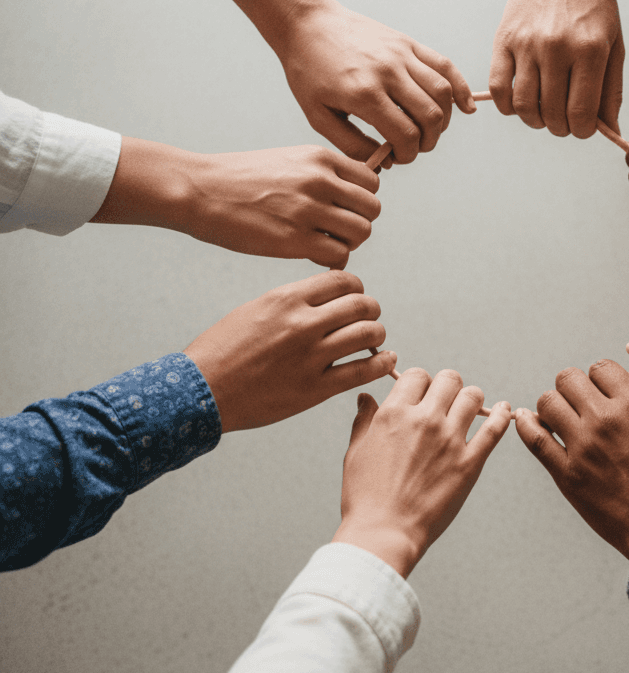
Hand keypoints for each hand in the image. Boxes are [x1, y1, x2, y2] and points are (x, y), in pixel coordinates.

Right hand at [93, 140, 379, 266]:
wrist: (199, 190)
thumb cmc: (241, 179)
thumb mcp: (289, 160)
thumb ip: (323, 174)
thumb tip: (354, 197)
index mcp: (320, 158)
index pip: (372, 181)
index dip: (361, 199)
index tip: (343, 209)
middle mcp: (320, 180)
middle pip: (372, 208)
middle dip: (358, 222)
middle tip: (335, 230)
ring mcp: (309, 209)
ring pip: (361, 232)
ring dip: (347, 243)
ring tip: (324, 242)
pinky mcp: (295, 239)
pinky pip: (339, 254)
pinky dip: (332, 259)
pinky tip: (313, 255)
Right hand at [184, 270, 395, 431]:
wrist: (199, 392)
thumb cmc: (223, 350)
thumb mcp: (255, 309)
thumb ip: (293, 301)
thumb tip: (327, 298)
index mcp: (286, 298)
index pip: (343, 280)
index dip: (356, 288)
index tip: (354, 297)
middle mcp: (302, 323)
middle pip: (361, 305)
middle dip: (371, 310)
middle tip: (369, 318)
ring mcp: (310, 357)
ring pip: (368, 334)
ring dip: (377, 335)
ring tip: (374, 341)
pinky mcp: (314, 389)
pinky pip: (363, 371)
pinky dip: (382, 364)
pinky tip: (386, 360)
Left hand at [282, 0, 474, 164]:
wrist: (307, 22)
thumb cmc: (309, 72)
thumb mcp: (318, 115)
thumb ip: (352, 144)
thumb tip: (385, 161)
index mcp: (364, 94)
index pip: (406, 135)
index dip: (408, 154)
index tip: (399, 157)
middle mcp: (388, 72)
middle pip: (431, 116)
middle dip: (429, 141)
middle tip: (416, 147)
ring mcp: (401, 54)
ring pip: (443, 93)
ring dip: (444, 119)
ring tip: (432, 129)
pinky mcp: (407, 42)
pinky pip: (444, 66)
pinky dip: (460, 87)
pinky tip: (465, 106)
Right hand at [332, 370, 510, 577]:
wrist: (384, 533)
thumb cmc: (365, 497)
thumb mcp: (356, 452)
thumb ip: (365, 419)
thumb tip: (366, 397)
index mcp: (395, 414)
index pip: (417, 376)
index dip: (420, 382)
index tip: (421, 393)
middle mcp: (424, 420)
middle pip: (449, 380)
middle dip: (447, 386)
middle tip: (445, 400)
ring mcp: (450, 440)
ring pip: (473, 397)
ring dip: (471, 399)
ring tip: (468, 408)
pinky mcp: (470, 462)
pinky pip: (494, 429)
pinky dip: (502, 415)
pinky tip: (505, 410)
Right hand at [489, 0, 623, 137]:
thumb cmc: (593, 6)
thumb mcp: (614, 44)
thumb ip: (612, 90)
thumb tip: (610, 130)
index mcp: (590, 50)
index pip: (581, 114)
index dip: (581, 131)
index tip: (582, 126)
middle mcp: (557, 47)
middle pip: (552, 115)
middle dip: (560, 128)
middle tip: (564, 120)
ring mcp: (527, 43)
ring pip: (524, 106)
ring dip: (534, 120)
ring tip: (543, 112)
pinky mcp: (503, 40)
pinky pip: (498, 88)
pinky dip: (508, 106)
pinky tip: (519, 102)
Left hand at [515, 361, 628, 562]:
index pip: (600, 368)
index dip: (601, 376)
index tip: (602, 388)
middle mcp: (605, 420)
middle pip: (568, 379)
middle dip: (574, 386)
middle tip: (580, 401)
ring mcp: (582, 446)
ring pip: (547, 402)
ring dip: (553, 405)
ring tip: (561, 416)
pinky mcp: (566, 473)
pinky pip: (534, 438)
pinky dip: (526, 425)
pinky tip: (527, 420)